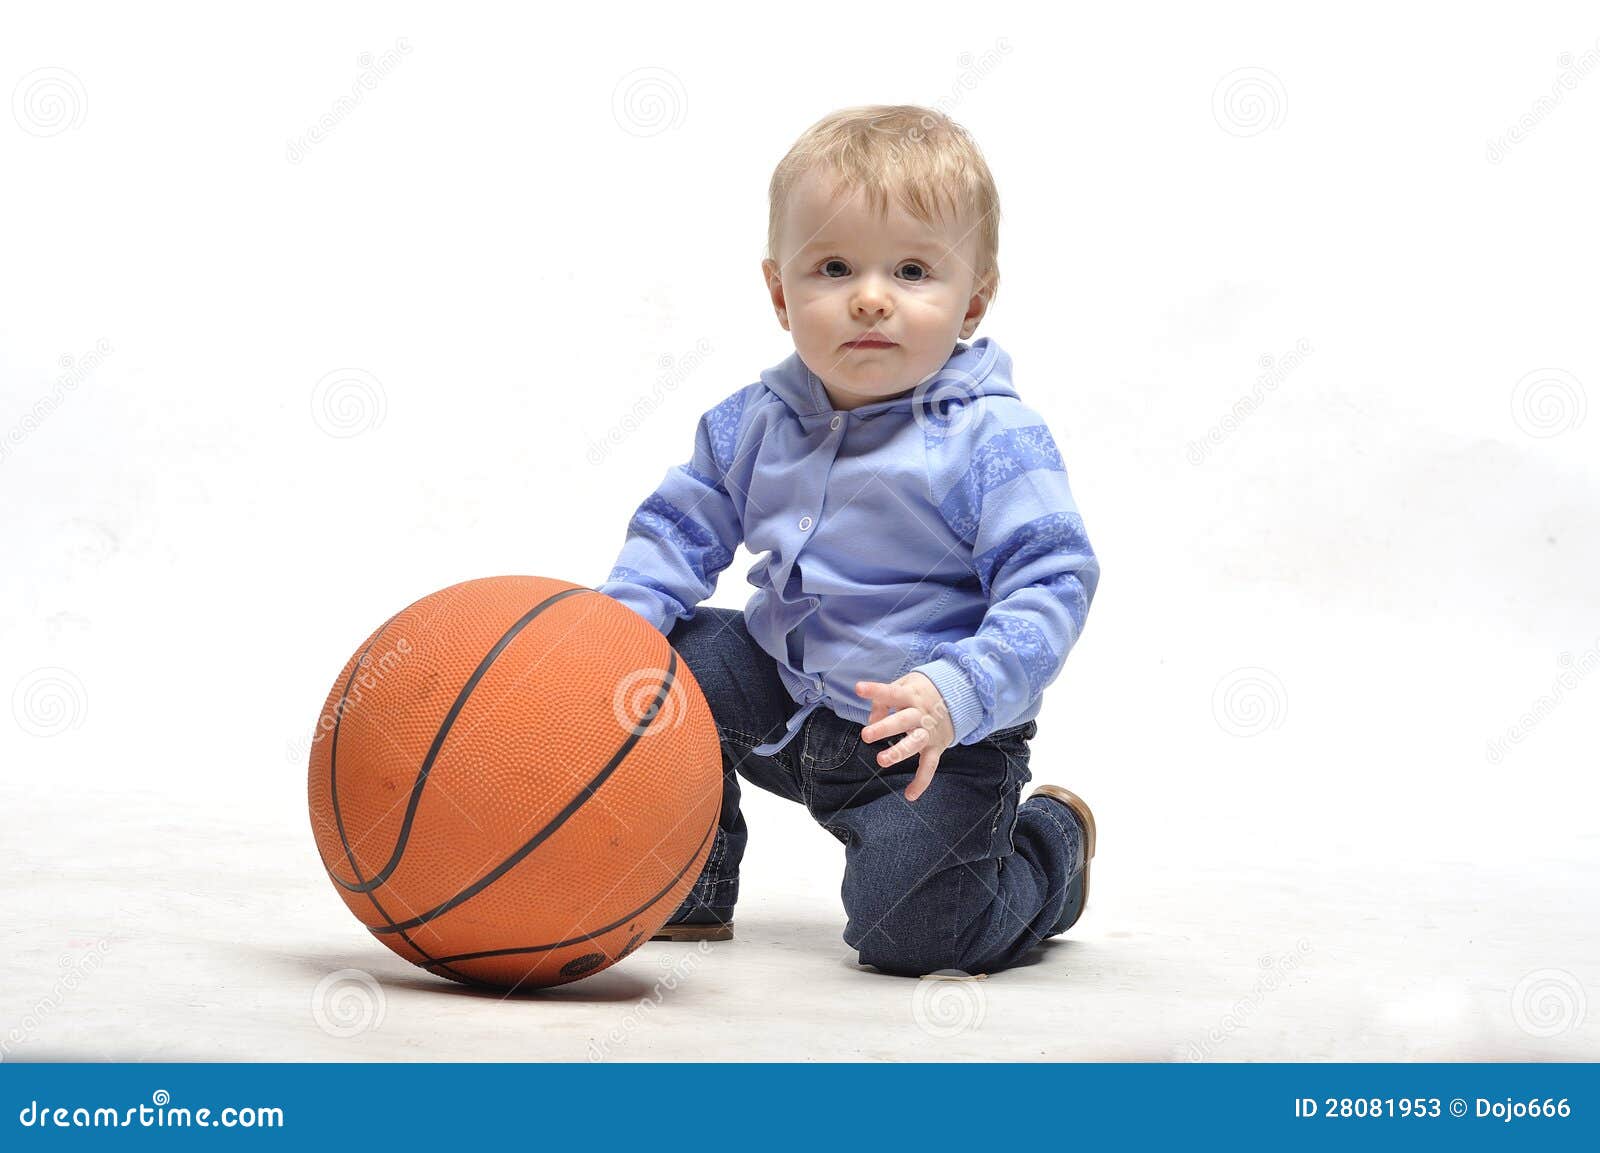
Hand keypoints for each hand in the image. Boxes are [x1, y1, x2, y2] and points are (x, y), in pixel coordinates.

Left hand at [855, 673, 953, 802]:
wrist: (959, 696)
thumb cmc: (922, 691)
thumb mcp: (905, 685)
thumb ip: (883, 700)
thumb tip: (871, 721)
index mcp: (911, 695)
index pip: (891, 692)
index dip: (875, 690)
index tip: (859, 689)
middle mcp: (920, 714)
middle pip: (903, 720)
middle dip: (885, 727)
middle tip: (866, 735)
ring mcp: (929, 731)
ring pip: (915, 742)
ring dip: (899, 752)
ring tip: (881, 760)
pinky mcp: (936, 746)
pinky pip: (930, 766)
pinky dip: (922, 781)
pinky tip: (910, 795)